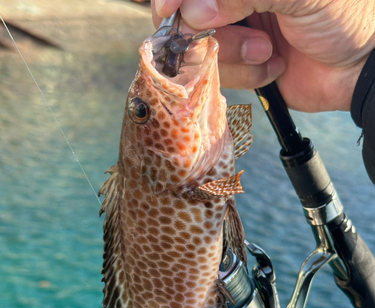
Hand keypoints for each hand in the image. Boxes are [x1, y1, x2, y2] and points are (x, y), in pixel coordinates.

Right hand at [152, 0, 374, 111]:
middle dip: (214, 32)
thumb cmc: (342, 16)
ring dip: (236, 56)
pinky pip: (222, 75)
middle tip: (245, 35)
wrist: (359, 67)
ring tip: (269, 52)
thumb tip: (194, 12)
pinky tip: (274, 66)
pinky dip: (247, 75)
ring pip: (204, 49)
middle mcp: (237, 2)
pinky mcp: (242, 67)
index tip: (169, 11)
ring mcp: (237, 34)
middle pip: (192, 17)